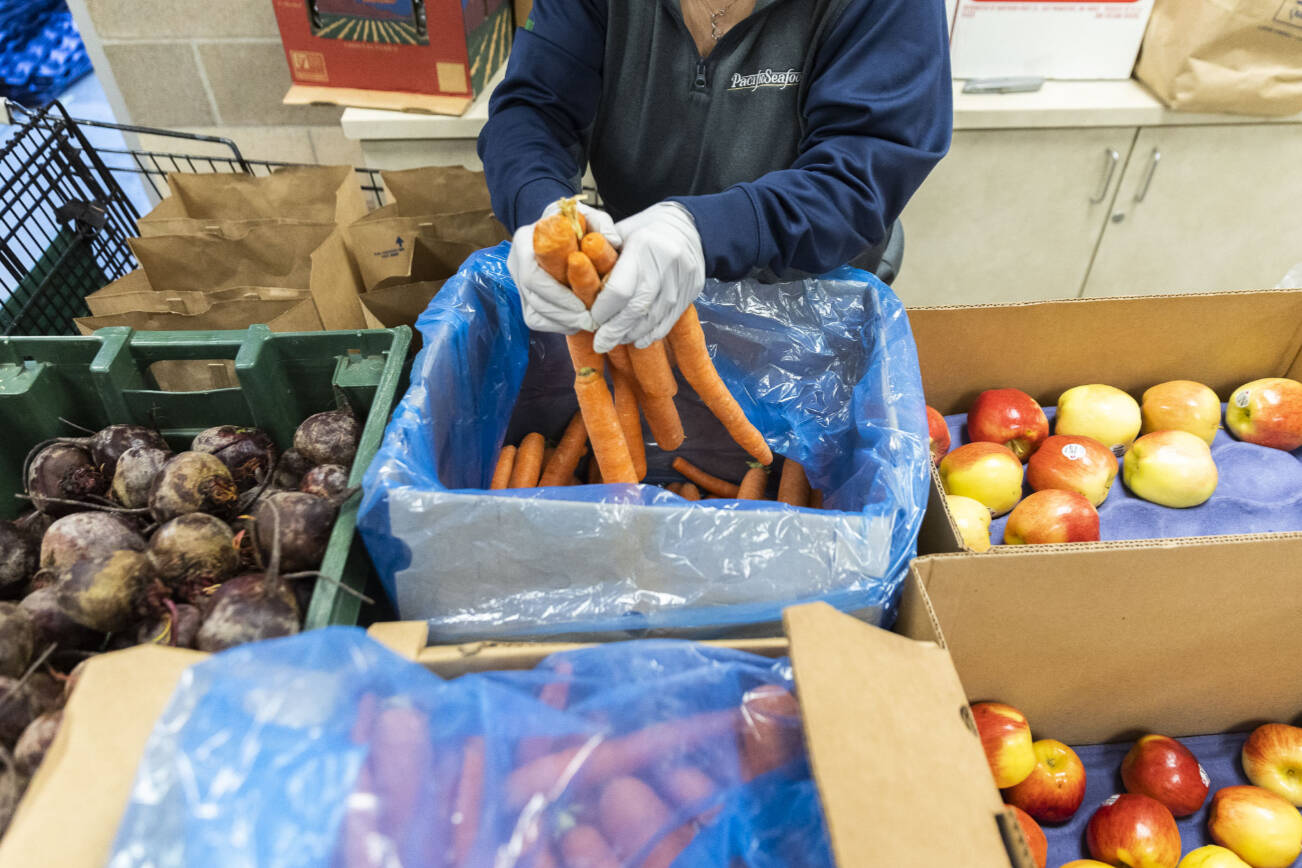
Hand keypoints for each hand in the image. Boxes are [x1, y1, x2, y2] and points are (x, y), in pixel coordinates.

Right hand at [506, 200, 620, 333]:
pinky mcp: (524, 297)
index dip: (557, 295)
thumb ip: (602, 224)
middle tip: (588, 321)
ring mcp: (517, 281)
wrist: (560, 230)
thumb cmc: (574, 223)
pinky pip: (535, 319)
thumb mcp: (589, 215)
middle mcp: (516, 261)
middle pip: (533, 299)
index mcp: (525, 240)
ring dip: (560, 322)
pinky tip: (574, 322)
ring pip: (533, 314)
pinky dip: (556, 325)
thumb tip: (613, 242)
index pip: (532, 276)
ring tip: (585, 323)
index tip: (581, 305)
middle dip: (562, 314)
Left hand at [591, 202, 704, 352]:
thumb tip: (580, 291)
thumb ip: (603, 258)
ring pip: (655, 316)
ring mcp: (682, 277)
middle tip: (601, 344)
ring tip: (618, 340)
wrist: (687, 224)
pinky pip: (671, 318)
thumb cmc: (644, 230)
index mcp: (642, 246)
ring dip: (633, 332)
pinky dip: (654, 332)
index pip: (620, 289)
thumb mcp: (621, 233)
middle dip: (616, 329)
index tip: (591, 320)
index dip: (604, 310)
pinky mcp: (693, 289)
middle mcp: (665, 263)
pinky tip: (639, 339)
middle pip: (637, 307)